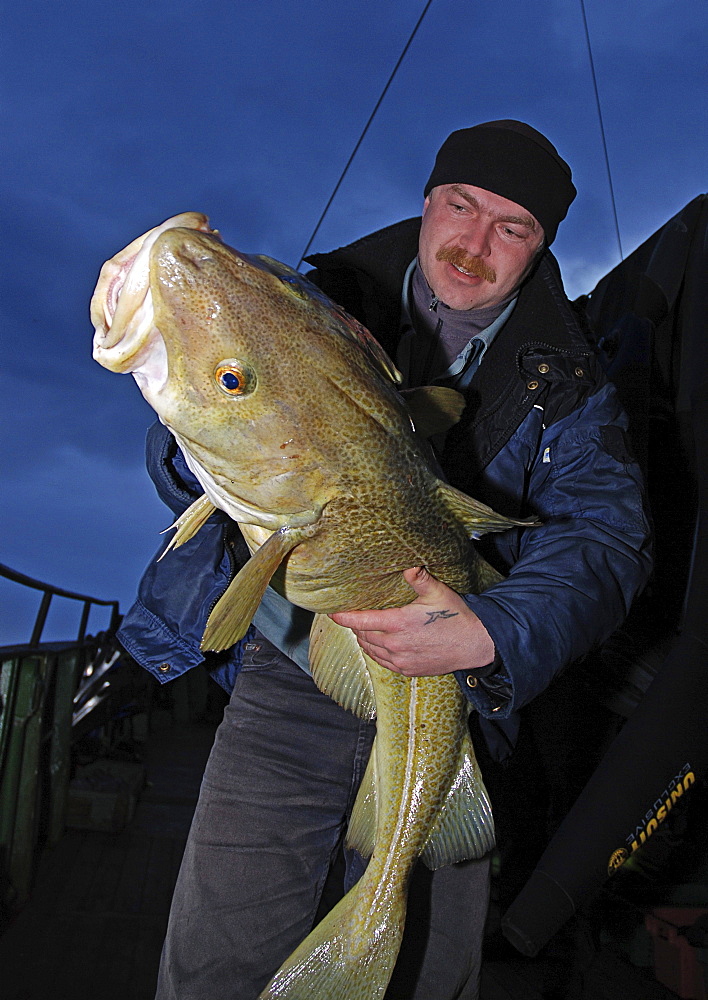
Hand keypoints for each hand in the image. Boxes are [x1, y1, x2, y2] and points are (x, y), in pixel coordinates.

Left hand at [330, 566, 494, 675]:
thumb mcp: (438, 592)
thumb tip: (408, 565)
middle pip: (363, 635)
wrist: (475, 645)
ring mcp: (400, 660)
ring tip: (363, 629)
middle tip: (352, 616)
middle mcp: (396, 644)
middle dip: (355, 626)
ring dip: (363, 639)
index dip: (344, 617)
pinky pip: (381, 662)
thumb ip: (419, 579)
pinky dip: (374, 652)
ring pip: (370, 650)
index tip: (333, 613)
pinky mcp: (407, 670)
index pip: (362, 621)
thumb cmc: (456, 616)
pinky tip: (377, 644)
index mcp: (400, 623)